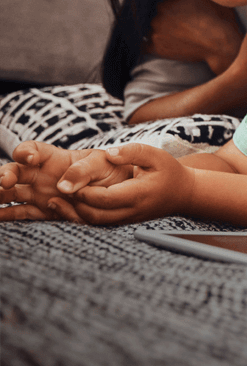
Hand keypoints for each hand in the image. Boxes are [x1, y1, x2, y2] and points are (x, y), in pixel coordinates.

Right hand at [0, 142, 128, 221]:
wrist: (117, 190)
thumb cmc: (109, 170)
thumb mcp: (101, 164)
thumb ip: (83, 170)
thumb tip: (63, 186)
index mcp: (54, 158)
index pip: (32, 150)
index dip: (26, 151)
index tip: (30, 158)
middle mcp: (40, 175)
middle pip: (14, 171)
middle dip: (5, 174)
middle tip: (5, 182)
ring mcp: (38, 193)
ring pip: (10, 193)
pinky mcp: (41, 211)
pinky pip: (19, 213)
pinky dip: (5, 215)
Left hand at [60, 144, 194, 225]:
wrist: (184, 193)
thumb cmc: (168, 171)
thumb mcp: (155, 155)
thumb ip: (131, 152)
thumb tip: (109, 154)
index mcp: (138, 194)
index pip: (104, 198)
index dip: (84, 192)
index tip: (68, 182)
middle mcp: (132, 210)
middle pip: (95, 215)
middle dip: (73, 204)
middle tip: (57, 191)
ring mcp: (128, 219)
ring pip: (95, 223)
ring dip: (74, 214)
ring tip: (55, 201)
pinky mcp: (124, 222)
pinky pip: (100, 223)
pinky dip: (82, 217)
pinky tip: (70, 206)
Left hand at [146, 0, 243, 73]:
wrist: (221, 44)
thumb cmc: (216, 18)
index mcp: (165, 5)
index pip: (161, 5)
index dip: (171, 10)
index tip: (180, 15)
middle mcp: (157, 19)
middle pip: (156, 18)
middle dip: (166, 21)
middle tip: (181, 26)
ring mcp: (156, 35)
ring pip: (151, 31)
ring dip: (160, 33)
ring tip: (177, 37)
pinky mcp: (157, 50)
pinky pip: (146, 46)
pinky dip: (153, 45)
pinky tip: (166, 45)